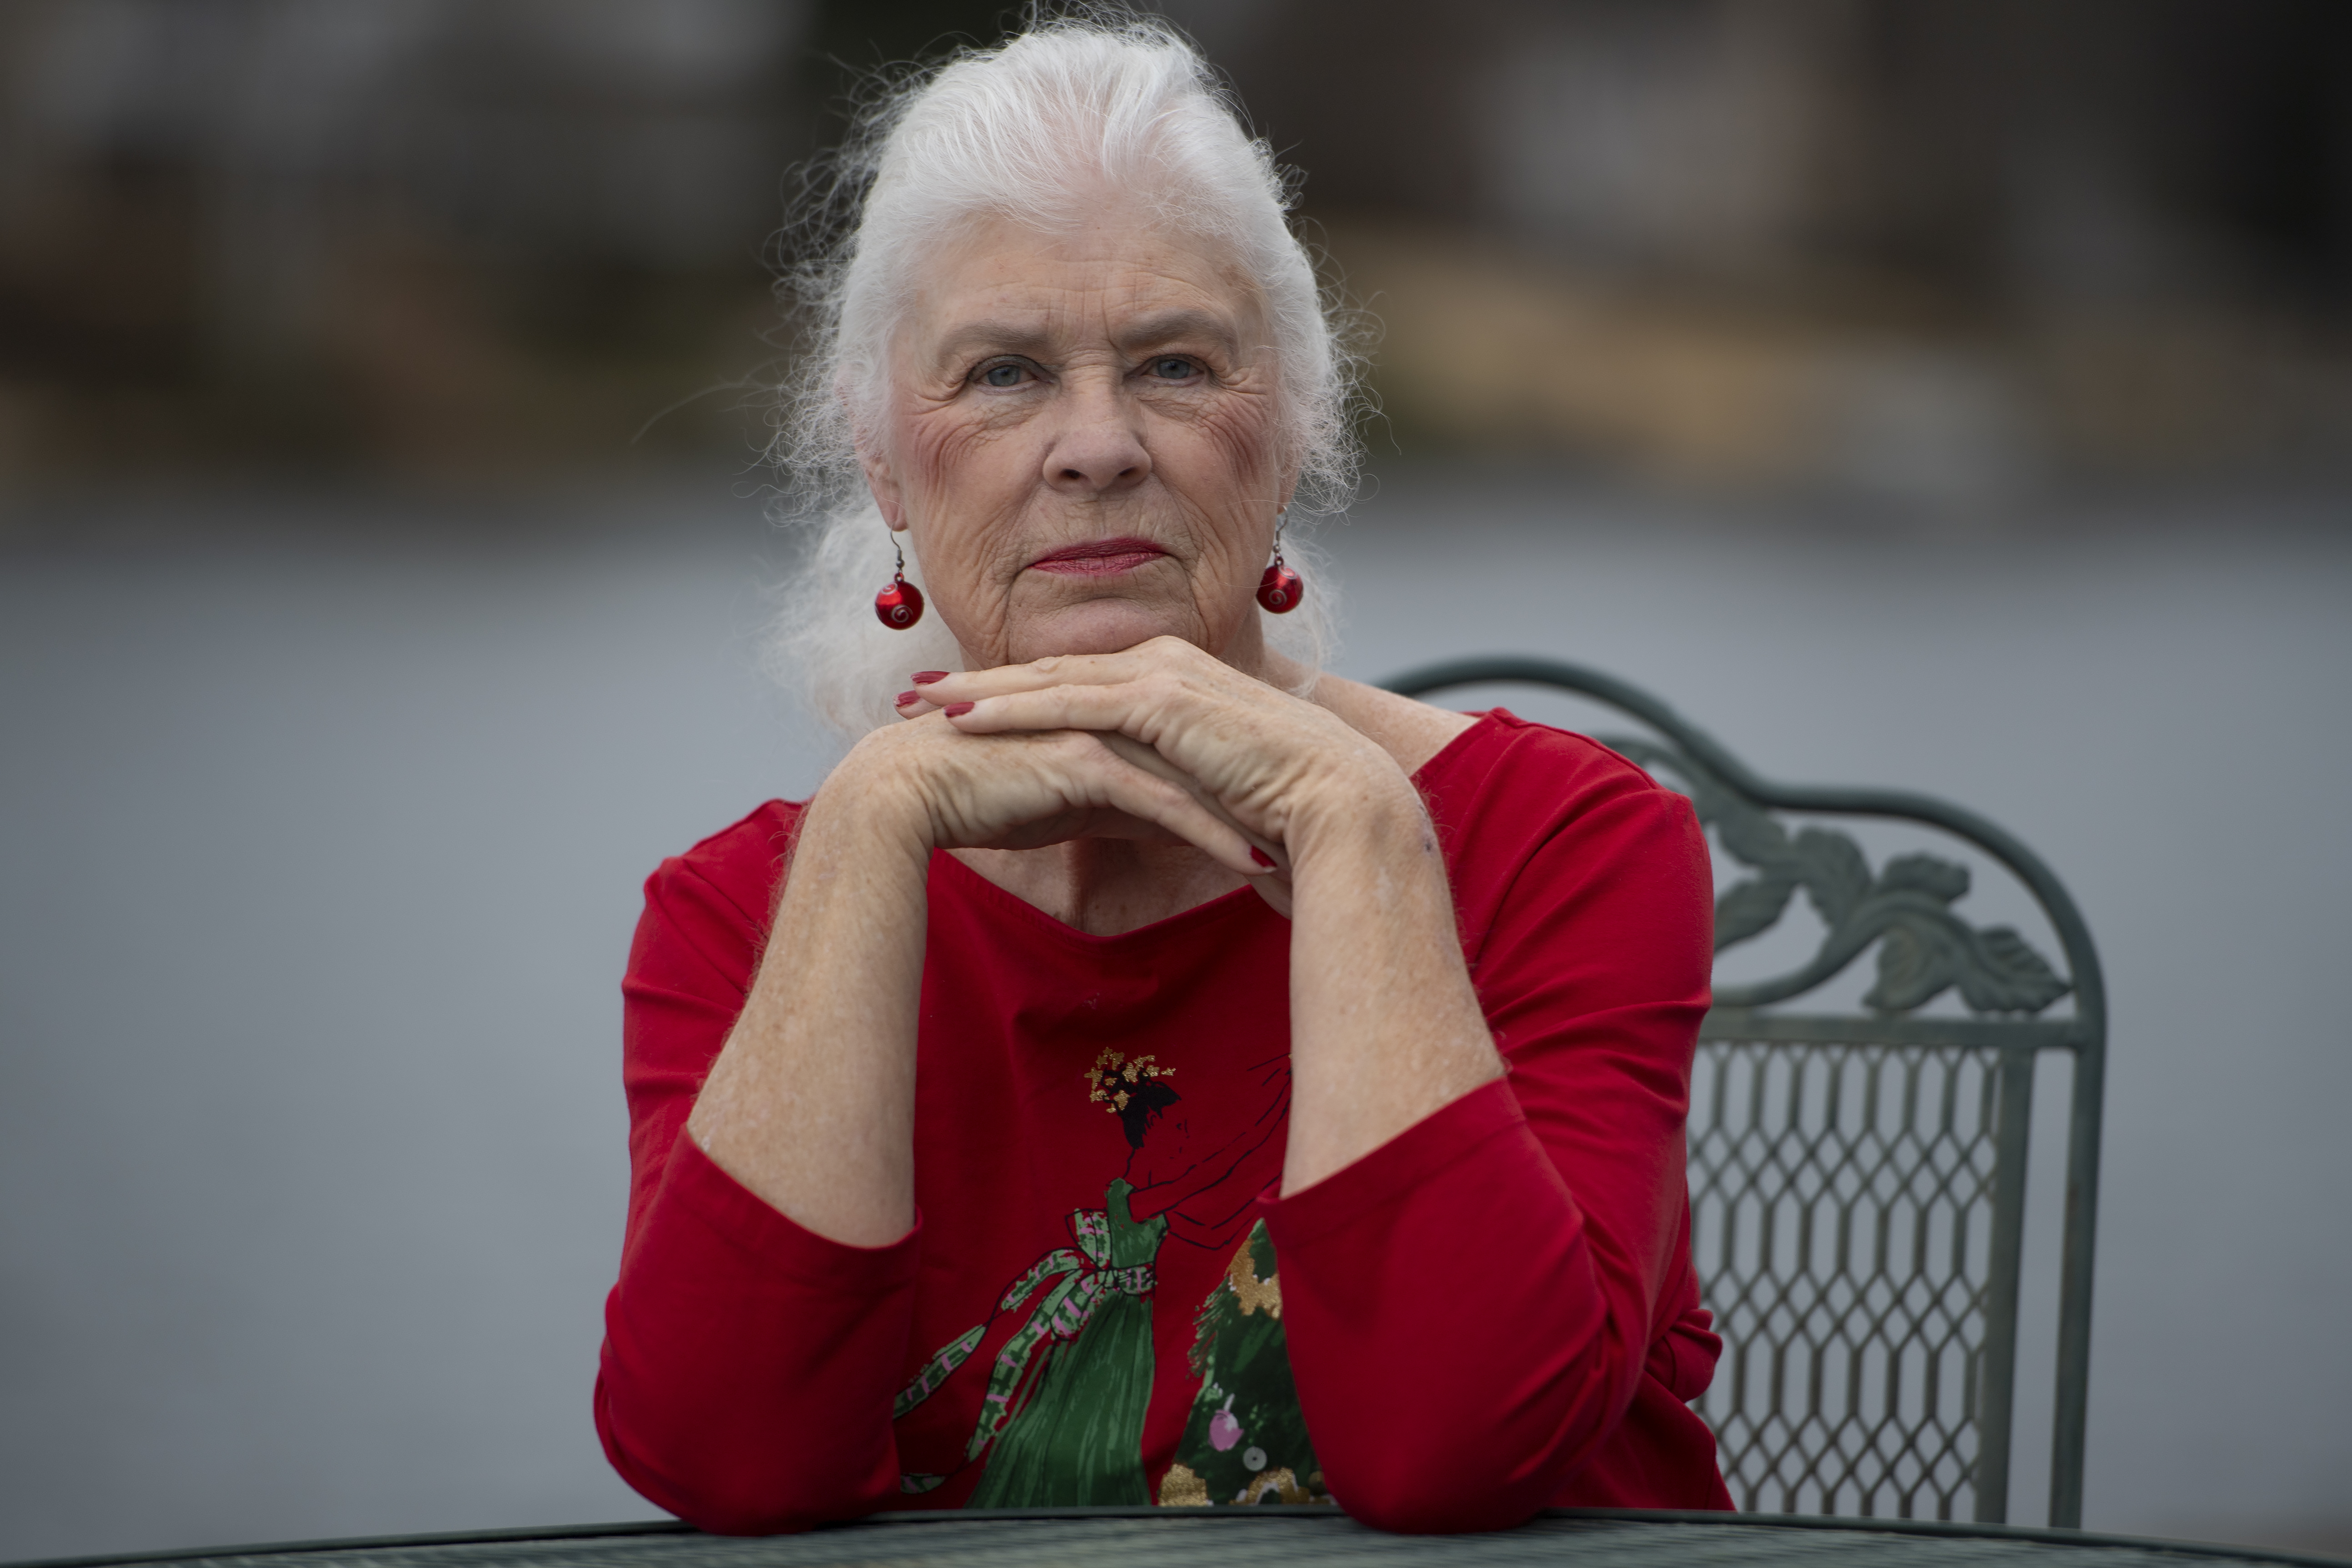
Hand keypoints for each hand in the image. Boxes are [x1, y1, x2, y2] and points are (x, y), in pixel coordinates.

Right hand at [838, 690, 1270, 881]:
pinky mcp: (1084, 758)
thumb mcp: (1071, 805)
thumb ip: (1121, 802)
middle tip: (1316, 832)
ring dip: (1249, 817)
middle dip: (1260, 795)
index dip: (1241, 783)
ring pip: (1193, 775)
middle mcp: (1110, 712)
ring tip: (1300, 856)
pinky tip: (1249, 864)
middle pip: (1205, 753)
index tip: (1288, 818)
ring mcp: (1099, 729)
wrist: (906, 796)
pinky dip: (1209, 833)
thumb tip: (1171, 823)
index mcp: (1109, 715)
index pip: (1191, 747)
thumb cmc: (980, 800)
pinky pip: (1161, 800)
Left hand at [897, 637, 1421, 876]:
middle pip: (1049, 672)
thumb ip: (1160, 783)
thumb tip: (1124, 807)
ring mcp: (1161, 676)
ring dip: (975, 692)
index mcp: (1173, 678)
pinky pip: (1068, 704)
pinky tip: (960, 721)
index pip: (1076, 682)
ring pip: (1047, 681)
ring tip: (915, 703)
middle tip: (911, 691)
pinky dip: (1009, 710)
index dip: (1012, 692)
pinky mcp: (1161, 701)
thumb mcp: (1202, 790)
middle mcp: (1162, 663)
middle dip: (976, 682)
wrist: (1341, 808)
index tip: (956, 703)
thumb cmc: (1283, 814)